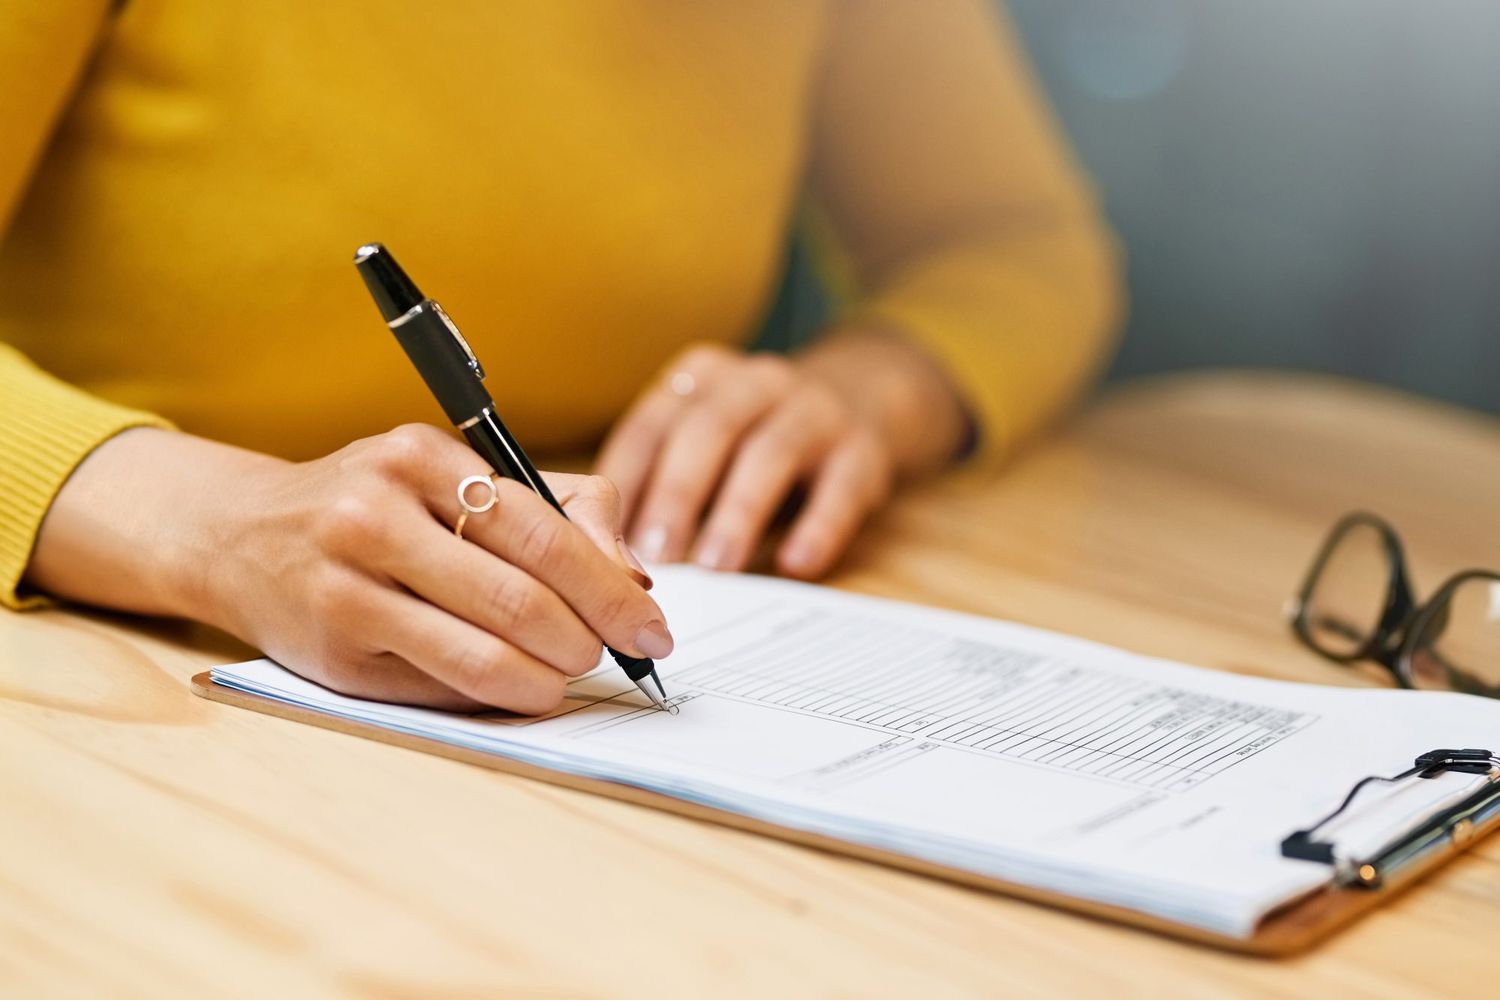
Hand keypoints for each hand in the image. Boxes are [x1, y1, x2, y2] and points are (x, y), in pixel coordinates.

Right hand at [26, 425, 670, 713]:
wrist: (242, 534)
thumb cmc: (377, 503)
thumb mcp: (456, 474)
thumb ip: (558, 507)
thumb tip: (635, 577)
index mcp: (420, 458)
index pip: (543, 532)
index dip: (611, 589)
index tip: (651, 625)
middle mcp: (375, 516)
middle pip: (520, 599)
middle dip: (588, 639)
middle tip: (612, 656)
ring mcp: (346, 589)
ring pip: (482, 656)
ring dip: (548, 680)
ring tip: (567, 675)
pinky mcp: (334, 655)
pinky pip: (441, 689)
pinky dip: (498, 697)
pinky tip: (519, 688)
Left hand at [596, 333, 966, 578]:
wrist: (866, 395)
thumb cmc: (758, 436)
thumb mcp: (708, 438)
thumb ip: (665, 480)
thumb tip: (614, 558)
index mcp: (703, 377)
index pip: (653, 424)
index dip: (628, 481)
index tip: (607, 539)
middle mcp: (757, 382)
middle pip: (709, 430)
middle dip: (678, 495)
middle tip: (657, 556)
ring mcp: (815, 409)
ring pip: (771, 454)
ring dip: (739, 514)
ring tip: (718, 569)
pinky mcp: (864, 448)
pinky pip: (841, 487)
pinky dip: (818, 527)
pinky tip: (797, 565)